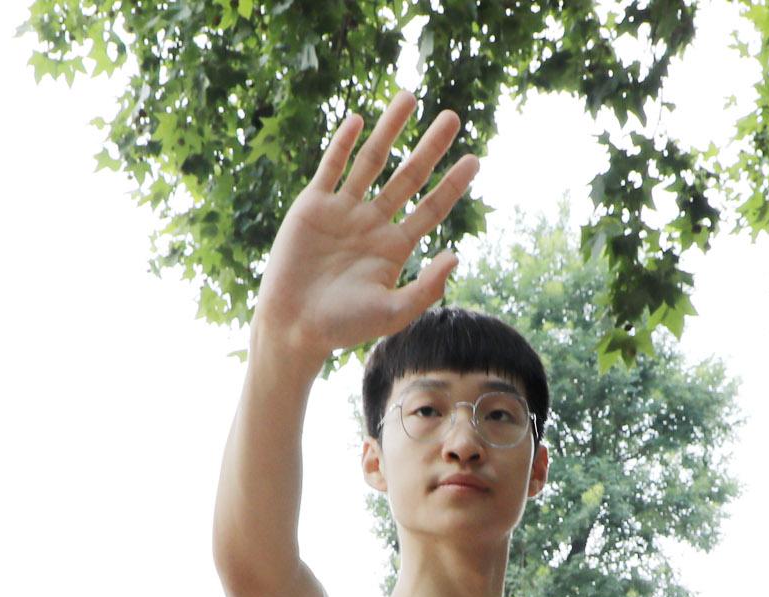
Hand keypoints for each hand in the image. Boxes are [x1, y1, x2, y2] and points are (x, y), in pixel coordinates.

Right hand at [252, 93, 479, 355]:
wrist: (293, 326)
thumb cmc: (342, 327)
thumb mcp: (392, 313)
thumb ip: (426, 288)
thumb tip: (457, 255)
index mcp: (394, 247)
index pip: (431, 207)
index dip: (453, 184)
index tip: (475, 159)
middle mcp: (372, 223)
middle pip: (408, 176)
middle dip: (431, 147)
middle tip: (453, 118)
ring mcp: (343, 211)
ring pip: (372, 161)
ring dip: (390, 130)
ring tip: (410, 98)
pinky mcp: (312, 206)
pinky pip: (331, 168)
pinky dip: (343, 144)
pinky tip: (359, 120)